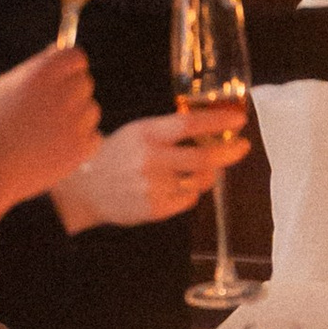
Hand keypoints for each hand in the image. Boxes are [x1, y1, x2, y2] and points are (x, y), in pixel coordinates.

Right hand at [0, 43, 98, 204]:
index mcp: (41, 72)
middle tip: (48, 110)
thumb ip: (31, 70)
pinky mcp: (80, 149)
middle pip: (85, 82)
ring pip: (91, 111)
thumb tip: (55, 53)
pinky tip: (54, 149)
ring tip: (44, 134)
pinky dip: (80, 143)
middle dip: (72, 92)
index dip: (68, 66)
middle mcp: (63, 93)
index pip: (75, 56)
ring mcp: (75, 122)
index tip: (61, 76)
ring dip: (76, 118)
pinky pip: (94, 137)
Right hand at [55, 100, 248, 231]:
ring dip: (207, 173)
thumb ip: (170, 130)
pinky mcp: (154, 209)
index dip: (218, 121)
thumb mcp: (139, 131)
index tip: (239, 119)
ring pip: (198, 181)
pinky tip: (175, 186)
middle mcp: (150, 160)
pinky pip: (187, 200)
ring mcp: (152, 187)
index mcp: (146, 134)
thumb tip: (213, 127)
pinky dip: (189, 192)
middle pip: (202, 157)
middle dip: (229, 152)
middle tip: (242, 147)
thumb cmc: (118, 154)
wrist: (86, 187)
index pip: (188, 124)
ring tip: (199, 168)